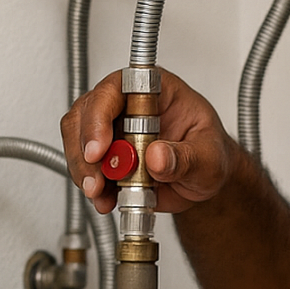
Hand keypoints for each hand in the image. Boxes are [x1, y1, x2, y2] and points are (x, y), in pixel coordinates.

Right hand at [60, 69, 238, 215]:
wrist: (205, 179)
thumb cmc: (210, 154)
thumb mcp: (209, 158)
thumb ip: (186, 158)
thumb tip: (157, 157)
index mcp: (156, 91)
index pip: (118, 88)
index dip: (101, 115)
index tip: (100, 148)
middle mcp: (129, 105)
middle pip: (87, 113)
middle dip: (85, 150)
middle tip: (97, 179)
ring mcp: (114, 130)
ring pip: (79, 141)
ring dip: (84, 171)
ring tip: (102, 194)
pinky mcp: (107, 157)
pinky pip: (86, 168)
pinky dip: (92, 187)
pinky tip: (105, 200)